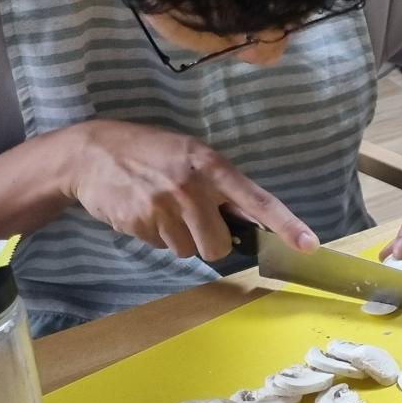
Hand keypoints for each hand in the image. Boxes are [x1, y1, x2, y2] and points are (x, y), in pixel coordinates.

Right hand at [60, 120, 316, 260]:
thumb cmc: (151, 152)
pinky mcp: (138, 222)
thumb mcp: (192, 154)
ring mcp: (163, 207)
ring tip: (161, 207)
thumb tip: (250, 220)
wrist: (91, 153)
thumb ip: (221, 186)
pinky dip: (154, 235)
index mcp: (212, 166)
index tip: (309, 245)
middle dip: (208, 240)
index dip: (287, 226)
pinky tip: (142, 210)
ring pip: (187, 250)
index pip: (258, 201)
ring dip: (178, 237)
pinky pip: (160, 247)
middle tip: (191, 219)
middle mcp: (192, 187)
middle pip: (218, 245)